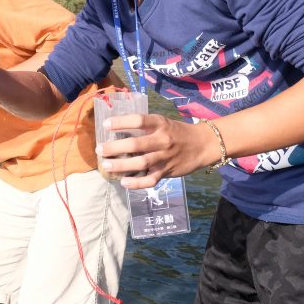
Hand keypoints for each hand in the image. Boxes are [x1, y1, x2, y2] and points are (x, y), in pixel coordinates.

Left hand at [97, 114, 218, 188]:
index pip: (138, 120)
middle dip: (115, 147)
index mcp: (160, 124)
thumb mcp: (163, 123)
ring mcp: (165, 157)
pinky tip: (124, 182)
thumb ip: (145, 127)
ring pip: (141, 163)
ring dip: (122, 165)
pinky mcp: (167, 172)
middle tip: (100, 149)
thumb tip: (117, 130)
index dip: (121, 122)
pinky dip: (137, 183)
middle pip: (136, 144)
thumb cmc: (177, 132)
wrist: (203, 144)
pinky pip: (150, 180)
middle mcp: (162, 140)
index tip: (105, 124)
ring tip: (106, 166)